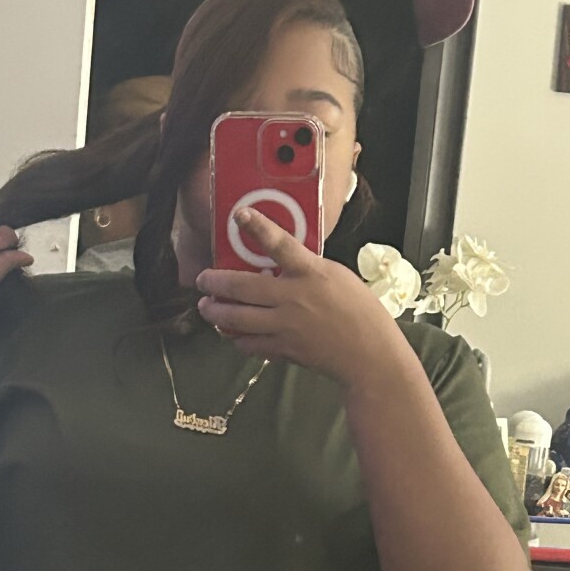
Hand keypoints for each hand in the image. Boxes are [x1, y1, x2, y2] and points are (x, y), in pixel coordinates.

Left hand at [195, 210, 399, 387]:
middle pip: (242, 287)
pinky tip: (233, 334)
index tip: (238, 215)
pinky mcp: (283, 350)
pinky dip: (238, 338)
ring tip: (206, 308)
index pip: (280, 244)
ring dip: (216, 313)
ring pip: (238, 318)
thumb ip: (306, 270)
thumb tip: (280, 267)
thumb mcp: (337, 277)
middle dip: (215, 282)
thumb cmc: (360, 312)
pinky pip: (250, 344)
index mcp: (310, 273)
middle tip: (201, 280)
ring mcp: (285, 326)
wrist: (368, 355)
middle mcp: (292, 298)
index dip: (257, 227)